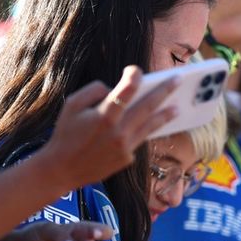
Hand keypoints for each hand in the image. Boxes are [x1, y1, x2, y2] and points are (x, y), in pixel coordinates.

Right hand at [37, 66, 177, 191]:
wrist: (62, 170)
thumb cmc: (65, 134)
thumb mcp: (71, 105)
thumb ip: (93, 91)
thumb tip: (113, 89)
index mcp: (104, 116)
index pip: (126, 91)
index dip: (134, 77)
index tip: (137, 70)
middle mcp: (118, 132)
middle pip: (147, 106)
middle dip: (164, 91)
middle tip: (178, 80)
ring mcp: (125, 147)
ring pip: (150, 126)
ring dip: (165, 115)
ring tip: (178, 107)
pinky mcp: (127, 158)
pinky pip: (138, 139)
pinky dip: (142, 131)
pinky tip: (149, 125)